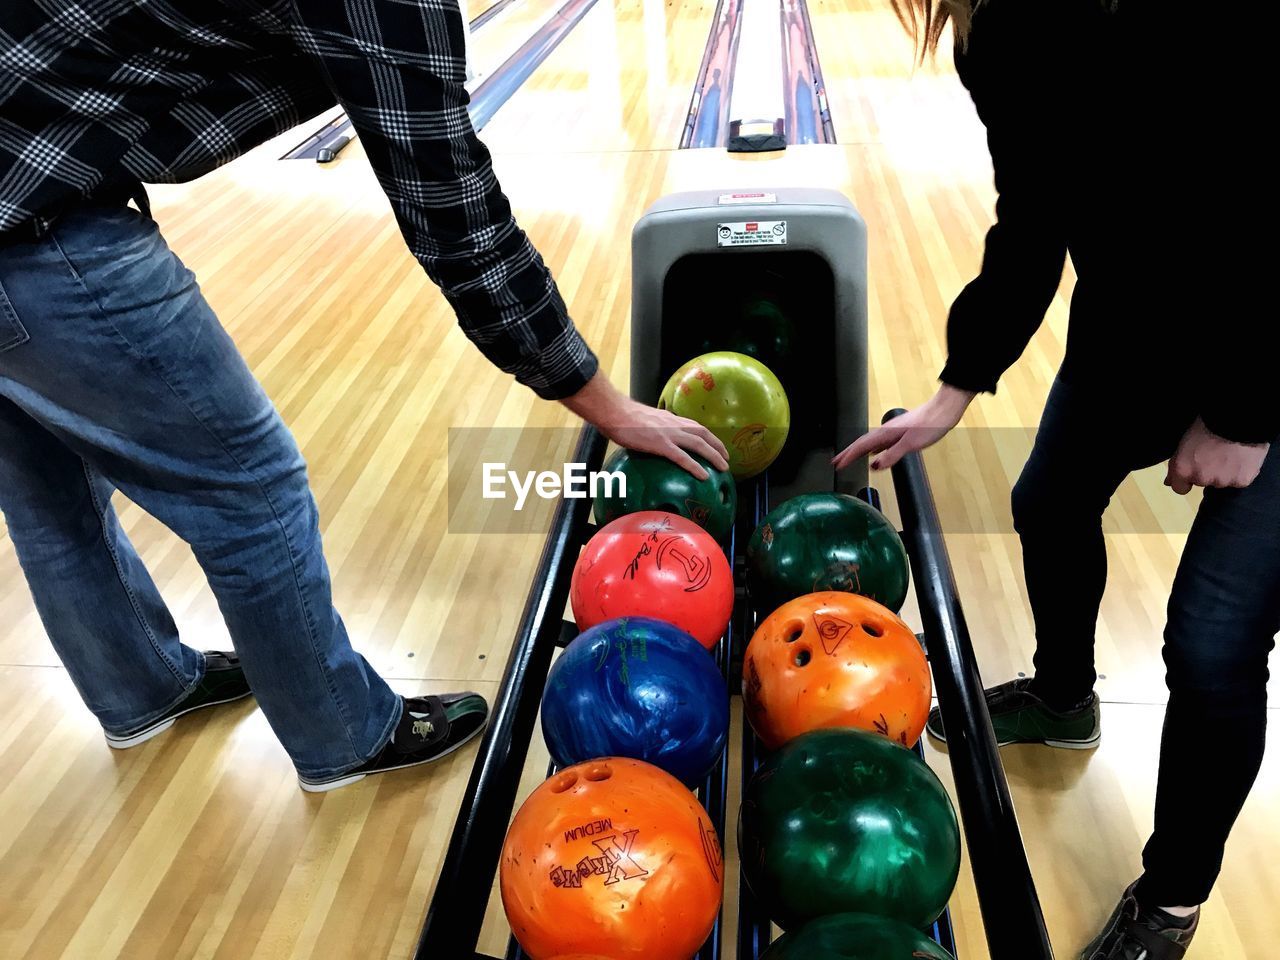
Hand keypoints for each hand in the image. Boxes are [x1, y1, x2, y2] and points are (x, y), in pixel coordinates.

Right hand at [562, 373, 729, 478]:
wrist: (614, 412)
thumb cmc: (623, 417)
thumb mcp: (645, 421)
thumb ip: (654, 429)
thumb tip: (654, 439)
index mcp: (670, 419)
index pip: (696, 427)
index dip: (709, 437)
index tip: (717, 446)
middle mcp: (674, 424)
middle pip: (703, 434)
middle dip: (718, 447)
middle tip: (726, 460)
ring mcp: (668, 434)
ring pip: (698, 445)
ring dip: (714, 456)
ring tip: (723, 468)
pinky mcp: (660, 444)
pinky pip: (682, 457)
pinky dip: (695, 466)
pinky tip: (703, 476)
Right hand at [833, 384, 974, 471]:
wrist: (944, 410)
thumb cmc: (930, 425)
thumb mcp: (910, 444)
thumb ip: (891, 455)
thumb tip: (874, 466)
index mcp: (885, 433)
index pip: (861, 446)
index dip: (848, 456)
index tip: (837, 465)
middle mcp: (886, 431)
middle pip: (862, 443)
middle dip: (848, 453)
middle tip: (836, 462)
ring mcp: (893, 431)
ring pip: (871, 442)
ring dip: (859, 451)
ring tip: (850, 458)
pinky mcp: (901, 432)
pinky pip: (881, 442)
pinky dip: (873, 449)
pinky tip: (875, 453)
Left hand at [1164, 418, 1268, 494]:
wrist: (1238, 418)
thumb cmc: (1207, 423)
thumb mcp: (1184, 441)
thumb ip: (1177, 463)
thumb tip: (1169, 482)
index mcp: (1183, 470)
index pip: (1179, 489)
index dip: (1186, 479)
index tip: (1194, 468)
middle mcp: (1201, 479)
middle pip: (1203, 482)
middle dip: (1207, 472)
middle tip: (1215, 454)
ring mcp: (1222, 481)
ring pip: (1222, 482)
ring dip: (1225, 472)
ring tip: (1231, 453)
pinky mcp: (1242, 481)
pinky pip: (1240, 480)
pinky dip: (1241, 472)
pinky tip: (1243, 457)